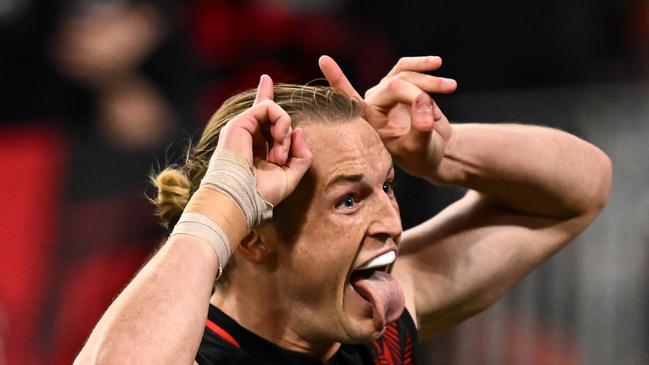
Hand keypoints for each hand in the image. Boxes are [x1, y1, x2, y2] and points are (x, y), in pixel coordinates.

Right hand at [214, 75, 312, 204]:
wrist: (242, 198)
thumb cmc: (263, 193)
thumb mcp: (291, 174)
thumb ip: (301, 154)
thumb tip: (299, 130)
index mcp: (256, 147)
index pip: (263, 117)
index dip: (266, 96)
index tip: (265, 78)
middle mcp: (247, 134)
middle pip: (267, 109)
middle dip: (285, 133)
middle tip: (281, 158)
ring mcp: (242, 127)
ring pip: (274, 111)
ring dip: (284, 131)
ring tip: (279, 153)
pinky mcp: (240, 122)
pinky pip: (268, 107)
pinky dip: (281, 121)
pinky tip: (279, 139)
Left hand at [320, 55, 455, 179]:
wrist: (434, 150)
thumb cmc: (421, 155)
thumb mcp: (421, 147)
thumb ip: (420, 127)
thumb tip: (423, 103)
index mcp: (370, 122)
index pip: (350, 100)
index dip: (338, 80)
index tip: (324, 60)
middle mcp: (374, 104)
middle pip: (393, 86)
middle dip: (418, 95)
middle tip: (435, 115)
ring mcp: (386, 91)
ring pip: (405, 75)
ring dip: (430, 82)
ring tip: (450, 88)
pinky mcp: (401, 82)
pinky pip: (410, 68)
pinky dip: (427, 69)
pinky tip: (441, 70)